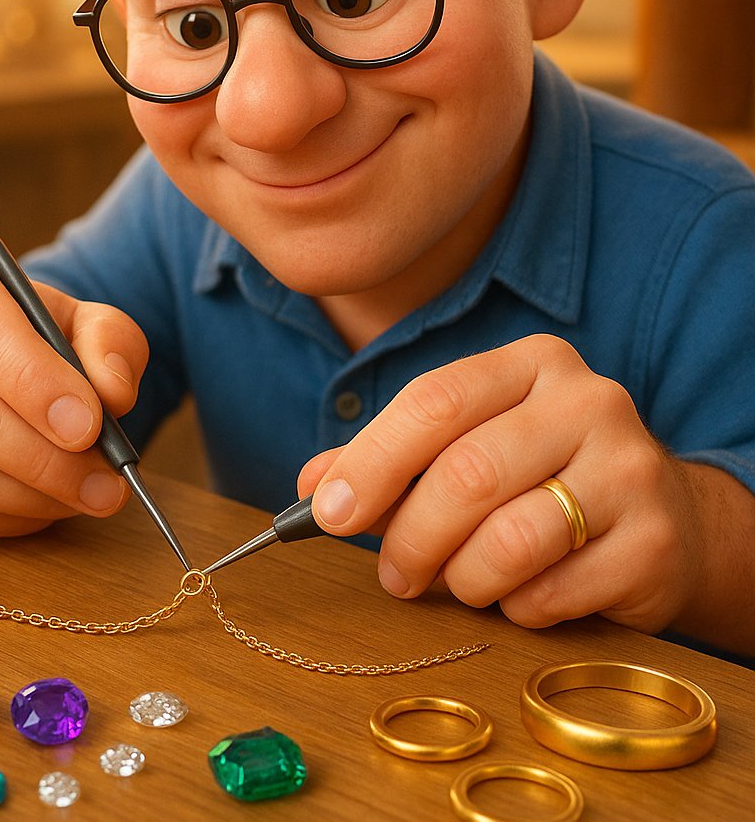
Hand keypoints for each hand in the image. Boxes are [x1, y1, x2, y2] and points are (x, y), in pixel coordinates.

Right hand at [0, 257, 148, 536]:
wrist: (23, 368)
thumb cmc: (56, 342)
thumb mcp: (96, 325)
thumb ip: (112, 346)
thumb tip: (111, 393)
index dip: (35, 382)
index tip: (89, 425)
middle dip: (48, 459)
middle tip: (107, 480)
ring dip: (38, 495)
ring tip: (93, 494)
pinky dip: (14, 518)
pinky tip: (53, 503)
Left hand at [298, 334, 705, 635]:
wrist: (660, 519)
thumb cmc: (538, 476)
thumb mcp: (466, 446)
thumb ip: (388, 460)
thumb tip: (311, 485)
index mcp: (532, 364)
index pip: (435, 400)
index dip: (371, 461)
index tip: (324, 511)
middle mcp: (589, 402)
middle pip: (466, 473)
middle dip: (411, 536)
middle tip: (393, 574)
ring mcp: (632, 469)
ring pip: (509, 539)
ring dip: (463, 577)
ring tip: (461, 581)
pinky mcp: (655, 544)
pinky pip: (551, 593)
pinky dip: (515, 607)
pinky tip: (520, 594)